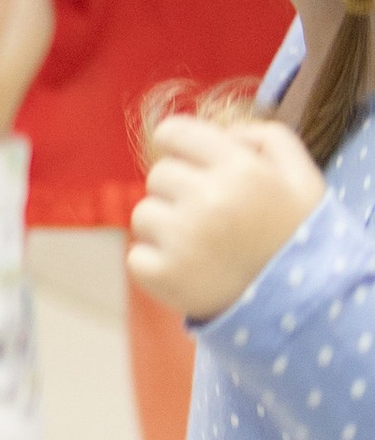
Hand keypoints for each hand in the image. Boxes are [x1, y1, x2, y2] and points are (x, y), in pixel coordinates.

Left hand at [127, 111, 323, 319]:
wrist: (303, 307)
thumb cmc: (299, 237)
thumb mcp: (301, 177)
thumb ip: (266, 137)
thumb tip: (221, 131)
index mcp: (240, 168)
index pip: (173, 132)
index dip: (178, 144)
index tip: (185, 160)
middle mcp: (208, 199)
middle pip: (158, 175)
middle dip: (179, 191)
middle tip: (210, 216)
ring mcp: (183, 239)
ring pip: (143, 214)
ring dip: (165, 227)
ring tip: (202, 246)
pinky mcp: (164, 275)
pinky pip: (136, 256)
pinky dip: (156, 264)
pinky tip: (190, 270)